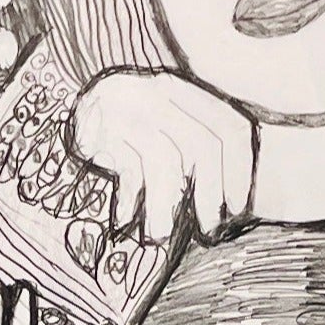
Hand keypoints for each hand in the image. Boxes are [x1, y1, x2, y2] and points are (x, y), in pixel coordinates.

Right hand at [71, 68, 256, 242]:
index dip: (240, 169)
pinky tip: (127, 217)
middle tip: (209, 228)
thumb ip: (199, 143)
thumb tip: (232, 202)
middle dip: (210, 192)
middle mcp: (162, 94)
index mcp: (188, 91)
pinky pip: (127, 168)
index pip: (230, 126)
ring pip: (165, 160)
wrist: (84, 102)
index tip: (238, 207)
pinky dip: (130, 198)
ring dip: (167, 204)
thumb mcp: (171, 120)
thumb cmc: (137, 122)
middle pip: (202, 144)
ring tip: (162, 234)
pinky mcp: (104, 127)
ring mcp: (132, 108)